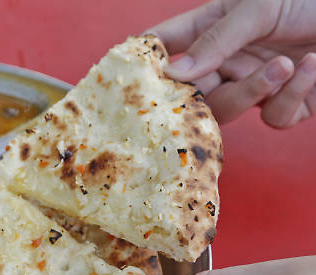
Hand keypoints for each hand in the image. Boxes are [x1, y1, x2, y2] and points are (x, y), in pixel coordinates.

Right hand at [147, 0, 315, 127]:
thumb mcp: (260, 6)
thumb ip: (216, 39)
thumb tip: (175, 72)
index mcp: (213, 29)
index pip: (165, 46)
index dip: (143, 62)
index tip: (125, 77)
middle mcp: (228, 61)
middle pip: (188, 91)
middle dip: (190, 96)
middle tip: (191, 94)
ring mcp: (255, 85)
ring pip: (228, 110)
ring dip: (254, 91)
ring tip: (283, 66)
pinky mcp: (286, 107)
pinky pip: (274, 117)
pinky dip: (293, 94)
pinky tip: (312, 66)